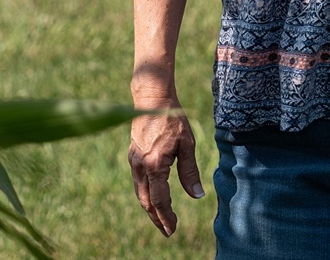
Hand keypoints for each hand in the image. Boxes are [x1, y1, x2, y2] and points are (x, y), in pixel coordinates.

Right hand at [128, 107, 203, 236]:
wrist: (151, 99)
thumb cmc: (172, 119)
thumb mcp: (187, 144)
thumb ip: (190, 171)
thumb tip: (197, 195)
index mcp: (155, 165)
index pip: (160, 200)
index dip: (167, 217)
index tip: (173, 229)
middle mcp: (140, 166)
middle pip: (147, 201)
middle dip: (157, 218)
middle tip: (167, 231)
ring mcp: (134, 161)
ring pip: (140, 193)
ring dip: (151, 208)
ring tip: (161, 219)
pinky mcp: (133, 156)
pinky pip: (138, 182)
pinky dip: (146, 194)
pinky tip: (154, 197)